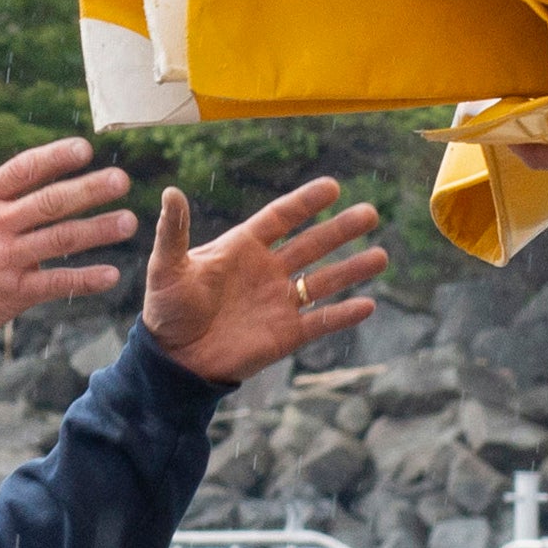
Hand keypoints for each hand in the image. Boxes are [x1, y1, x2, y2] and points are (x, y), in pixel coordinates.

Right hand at [0, 139, 139, 343]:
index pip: (23, 171)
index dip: (55, 158)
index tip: (85, 148)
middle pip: (50, 202)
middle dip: (89, 190)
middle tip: (122, 180)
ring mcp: (5, 258)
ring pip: (59, 239)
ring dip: (98, 230)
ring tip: (128, 222)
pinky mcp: (12, 292)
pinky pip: (56, 282)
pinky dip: (85, 279)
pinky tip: (111, 274)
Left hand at [142, 178, 386, 384]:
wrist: (173, 360)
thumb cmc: (166, 310)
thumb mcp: (167, 267)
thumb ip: (174, 231)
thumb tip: (171, 193)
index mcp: (242, 247)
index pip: (281, 218)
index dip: (305, 202)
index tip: (332, 187)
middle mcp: (267, 270)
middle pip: (312, 244)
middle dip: (341, 230)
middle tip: (370, 213)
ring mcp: (279, 302)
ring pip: (323, 280)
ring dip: (352, 269)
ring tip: (381, 256)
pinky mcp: (286, 334)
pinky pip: (321, 322)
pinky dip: (343, 315)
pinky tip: (368, 305)